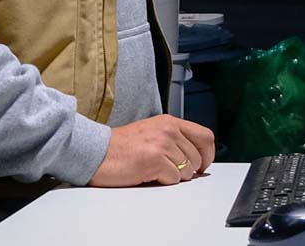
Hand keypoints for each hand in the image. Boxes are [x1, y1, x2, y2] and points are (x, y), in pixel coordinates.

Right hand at [89, 115, 217, 186]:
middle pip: (198, 157)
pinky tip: (149, 175)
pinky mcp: (154, 160)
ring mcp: (162, 144)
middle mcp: (168, 130)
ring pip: (188, 171)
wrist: (96, 152)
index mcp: (170, 122)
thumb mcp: (152, 133)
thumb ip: (175, 140)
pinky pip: (174, 179)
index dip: (208, 154)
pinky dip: (164, 181)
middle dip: (189, 170)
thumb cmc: (120, 147)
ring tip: (156, 171)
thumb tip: (196, 159)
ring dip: (175, 176)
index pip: (206, 136)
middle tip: (172, 172)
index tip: (202, 164)